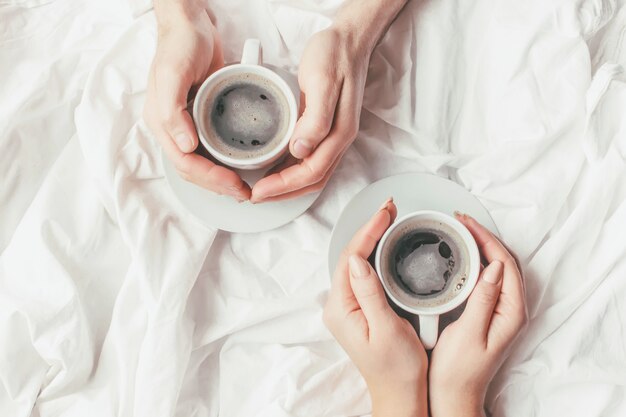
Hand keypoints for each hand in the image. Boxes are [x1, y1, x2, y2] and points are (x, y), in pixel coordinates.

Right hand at [144, 0, 250, 200]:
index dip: (210, 179)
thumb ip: (171, 110)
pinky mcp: (201, 118)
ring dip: (221, 180)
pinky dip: (223, 163)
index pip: (185, 164)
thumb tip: (183, 145)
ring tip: (243, 187)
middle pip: (193, 170)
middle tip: (245, 193)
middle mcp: (173, 128)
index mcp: (162, 122)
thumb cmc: (180, 44)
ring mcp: (186, 125)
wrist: (190, 24)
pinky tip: (239, 167)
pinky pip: (210, 149)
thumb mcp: (173, 72)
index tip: (235, 185)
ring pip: (201, 164)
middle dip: (218, 186)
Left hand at [250, 27, 367, 202]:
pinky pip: (311, 161)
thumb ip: (316, 118)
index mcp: (339, 133)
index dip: (283, 186)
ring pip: (313, 175)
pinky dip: (292, 172)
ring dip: (287, 187)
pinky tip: (275, 169)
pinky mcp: (327, 130)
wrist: (348, 40)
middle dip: (283, 194)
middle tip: (254, 196)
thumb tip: (301, 150)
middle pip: (312, 181)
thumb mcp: (322, 81)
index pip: (310, 172)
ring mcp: (335, 136)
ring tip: (261, 189)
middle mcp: (339, 140)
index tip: (258, 190)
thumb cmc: (334, 55)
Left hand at [323, 199, 428, 416]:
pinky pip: (363, 274)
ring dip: (371, 238)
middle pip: (351, 256)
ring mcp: (347, 307)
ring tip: (389, 219)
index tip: (385, 213)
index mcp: (341, 309)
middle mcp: (339, 306)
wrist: (400, 394)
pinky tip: (386, 245)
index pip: (351, 258)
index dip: (368, 231)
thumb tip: (358, 259)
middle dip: (369, 229)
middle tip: (390, 208)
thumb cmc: (397, 369)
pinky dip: (374, 254)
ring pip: (356, 262)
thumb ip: (370, 294)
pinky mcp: (358, 309)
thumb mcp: (387, 330)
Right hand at [429, 213, 527, 416]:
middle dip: (484, 237)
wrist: (453, 393)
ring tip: (461, 231)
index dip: (486, 239)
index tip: (467, 223)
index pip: (504, 264)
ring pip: (496, 268)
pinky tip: (461, 256)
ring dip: (481, 247)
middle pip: (503, 262)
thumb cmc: (459, 370)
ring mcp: (500, 312)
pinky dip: (475, 262)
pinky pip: (487, 279)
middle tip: (461, 221)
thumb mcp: (469, 332)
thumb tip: (493, 267)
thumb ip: (484, 299)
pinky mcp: (489, 313)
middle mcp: (510, 310)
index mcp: (511, 313)